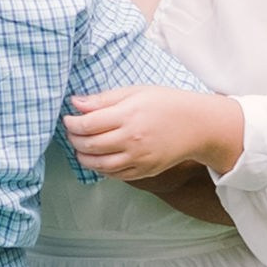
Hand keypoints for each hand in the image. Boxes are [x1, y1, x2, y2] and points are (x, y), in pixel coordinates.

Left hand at [64, 86, 244, 182]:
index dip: (72, 123)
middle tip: (72, 132)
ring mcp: (138, 159)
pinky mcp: (144, 171)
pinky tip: (98, 158)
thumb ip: (104, 99)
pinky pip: (115, 175)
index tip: (69, 119)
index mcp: (128, 116)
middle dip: (74, 140)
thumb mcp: (135, 92)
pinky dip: (101, 168)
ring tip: (81, 147)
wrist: (197, 125)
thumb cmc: (166, 103)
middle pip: (90, 145)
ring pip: (99, 165)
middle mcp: (132, 140)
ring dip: (84, 157)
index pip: (88, 124)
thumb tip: (76, 103)